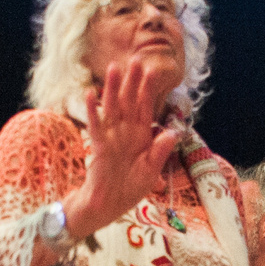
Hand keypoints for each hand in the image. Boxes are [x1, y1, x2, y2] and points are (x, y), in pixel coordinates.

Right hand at [67, 54, 183, 241]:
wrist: (109, 206)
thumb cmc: (129, 189)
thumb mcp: (151, 171)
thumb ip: (160, 152)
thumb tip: (172, 132)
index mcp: (140, 137)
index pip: (144, 107)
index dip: (147, 89)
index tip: (152, 70)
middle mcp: (125, 132)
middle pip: (129, 102)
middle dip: (132, 82)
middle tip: (135, 59)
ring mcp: (111, 137)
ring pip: (112, 108)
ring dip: (113, 89)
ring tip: (113, 69)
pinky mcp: (99, 146)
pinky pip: (96, 125)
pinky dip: (94, 110)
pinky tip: (92, 94)